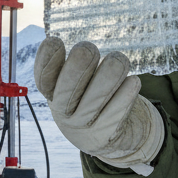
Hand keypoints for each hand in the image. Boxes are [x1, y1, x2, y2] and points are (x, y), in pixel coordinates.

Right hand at [33, 37, 164, 175]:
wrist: (105, 136)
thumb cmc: (88, 98)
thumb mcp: (75, 83)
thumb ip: (76, 65)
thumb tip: (86, 45)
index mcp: (53, 94)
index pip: (43, 79)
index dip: (46, 61)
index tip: (56, 41)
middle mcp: (65, 113)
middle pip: (67, 91)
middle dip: (78, 67)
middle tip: (89, 48)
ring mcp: (85, 126)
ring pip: (94, 101)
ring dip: (107, 77)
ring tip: (119, 59)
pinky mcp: (107, 135)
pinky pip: (116, 114)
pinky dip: (125, 97)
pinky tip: (133, 81)